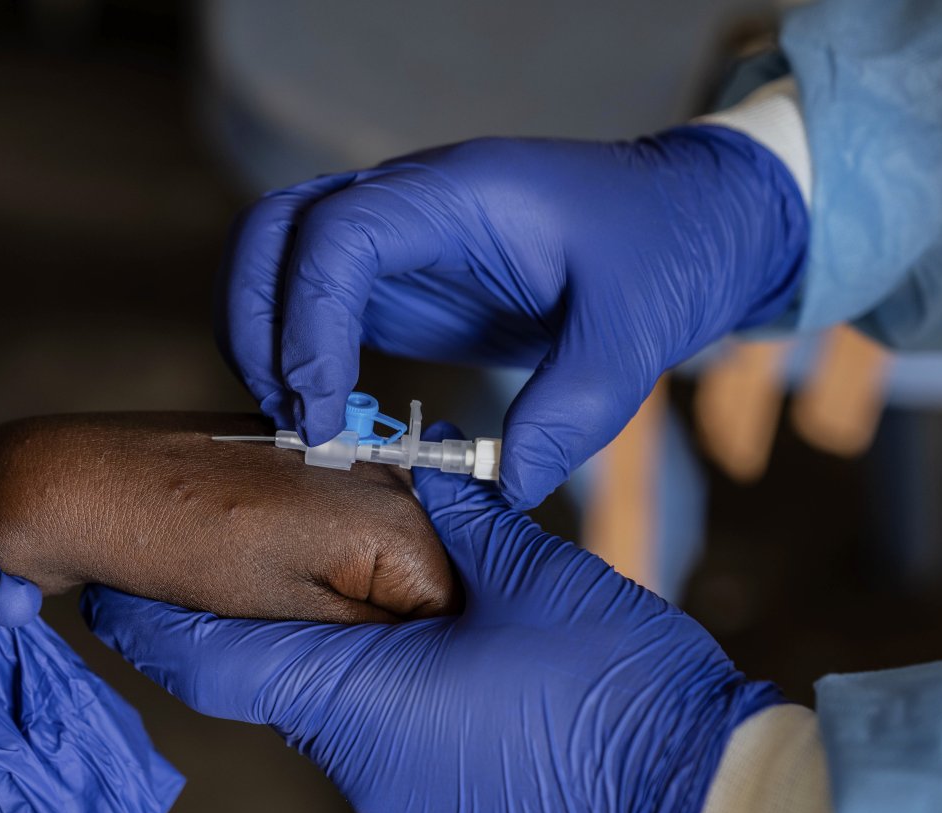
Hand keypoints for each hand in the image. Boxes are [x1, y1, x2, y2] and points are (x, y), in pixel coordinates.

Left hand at [0, 413, 455, 621]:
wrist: (88, 481)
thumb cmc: (177, 546)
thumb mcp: (286, 615)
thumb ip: (369, 634)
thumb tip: (415, 656)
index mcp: (391, 516)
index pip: (448, 609)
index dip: (407, 654)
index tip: (359, 672)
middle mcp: (385, 476)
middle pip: (418, 580)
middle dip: (380, 623)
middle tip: (315, 648)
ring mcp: (350, 459)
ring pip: (380, 557)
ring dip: (348, 594)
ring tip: (278, 602)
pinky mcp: (314, 457)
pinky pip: (346, 528)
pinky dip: (321, 560)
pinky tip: (267, 571)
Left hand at [83, 424, 782, 812]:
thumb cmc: (616, 689)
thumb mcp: (531, 573)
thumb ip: (452, 514)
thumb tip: (416, 469)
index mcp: (357, 700)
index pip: (210, 663)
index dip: (155, 619)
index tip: (116, 581)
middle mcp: (359, 771)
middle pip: (278, 682)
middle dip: (278, 617)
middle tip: (290, 549)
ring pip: (339, 716)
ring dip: (351, 659)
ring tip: (406, 603)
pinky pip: (389, 754)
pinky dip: (395, 705)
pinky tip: (457, 671)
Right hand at [220, 126, 806, 507]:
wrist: (687, 222)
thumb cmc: (667, 250)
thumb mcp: (638, 332)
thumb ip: (573, 411)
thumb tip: (504, 487)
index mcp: (460, 196)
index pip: (339, 235)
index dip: (309, 323)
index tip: (323, 415)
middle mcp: (410, 206)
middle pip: (273, 232)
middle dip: (254, 326)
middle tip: (292, 423)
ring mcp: (398, 241)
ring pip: (275, 260)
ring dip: (262, 339)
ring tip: (301, 427)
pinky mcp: (400, 282)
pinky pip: (313, 303)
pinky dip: (294, 355)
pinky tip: (327, 420)